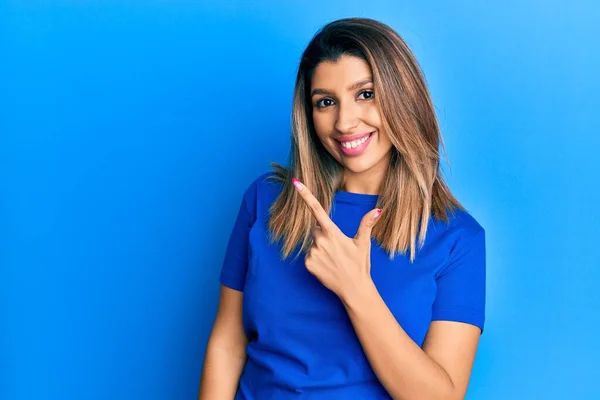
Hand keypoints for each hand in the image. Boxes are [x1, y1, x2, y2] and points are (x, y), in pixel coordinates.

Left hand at [292, 178, 382, 301]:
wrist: (354, 289)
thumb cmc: (360, 265)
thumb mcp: (363, 243)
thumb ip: (367, 224)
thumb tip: (378, 210)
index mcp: (332, 232)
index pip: (317, 210)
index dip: (306, 195)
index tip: (296, 183)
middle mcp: (320, 241)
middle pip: (316, 230)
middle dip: (323, 235)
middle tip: (337, 248)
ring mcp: (313, 253)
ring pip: (313, 244)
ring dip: (320, 248)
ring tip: (334, 260)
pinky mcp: (308, 264)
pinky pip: (309, 256)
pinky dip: (316, 260)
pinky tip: (327, 266)